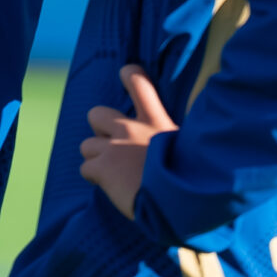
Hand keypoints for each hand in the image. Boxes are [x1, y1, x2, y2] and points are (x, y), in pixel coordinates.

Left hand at [80, 63, 178, 219]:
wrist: (179, 204)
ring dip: (97, 157)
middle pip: (96, 114)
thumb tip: (170, 144)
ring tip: (116, 173)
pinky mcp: (101, 167)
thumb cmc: (190, 182)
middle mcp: (130, 129)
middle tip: (114, 146)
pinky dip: (95, 177)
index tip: (126, 72)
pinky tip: (112, 187)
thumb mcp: (189, 151)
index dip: (130, 75)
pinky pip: (86, 168)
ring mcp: (113, 147)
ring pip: (87, 145)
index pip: (140, 85)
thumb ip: (174, 141)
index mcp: (156, 122)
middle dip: (100, 129)